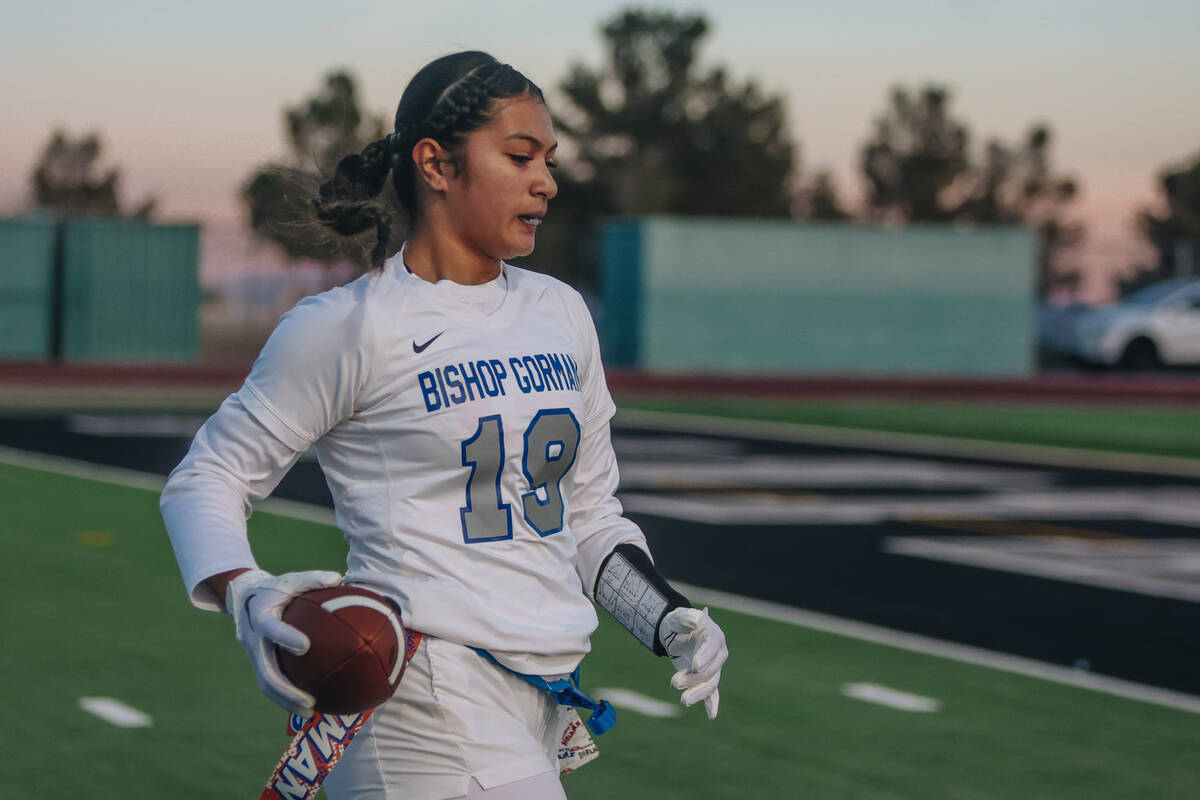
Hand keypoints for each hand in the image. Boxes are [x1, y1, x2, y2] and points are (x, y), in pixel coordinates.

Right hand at [225, 568, 342, 714]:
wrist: (244, 598)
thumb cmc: (276, 588)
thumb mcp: (291, 579)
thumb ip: (313, 579)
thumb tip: (338, 578)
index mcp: (260, 615)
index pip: (270, 628)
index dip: (285, 637)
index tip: (305, 645)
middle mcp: (253, 639)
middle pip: (264, 669)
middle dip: (285, 689)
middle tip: (309, 700)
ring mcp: (254, 654)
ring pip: (265, 683)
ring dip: (285, 700)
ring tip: (310, 711)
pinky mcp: (259, 663)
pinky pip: (270, 684)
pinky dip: (286, 697)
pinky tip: (309, 706)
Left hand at [659, 606, 727, 718]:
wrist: (676, 633)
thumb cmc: (679, 623)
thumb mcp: (678, 617)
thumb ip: (684, 617)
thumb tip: (693, 621)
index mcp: (713, 635)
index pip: (713, 646)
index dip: (705, 656)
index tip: (694, 666)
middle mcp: (718, 653)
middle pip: (712, 668)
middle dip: (694, 678)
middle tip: (673, 683)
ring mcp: (714, 667)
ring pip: (711, 683)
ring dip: (698, 693)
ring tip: (683, 701)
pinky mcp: (706, 678)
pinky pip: (712, 692)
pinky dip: (712, 703)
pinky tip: (711, 715)